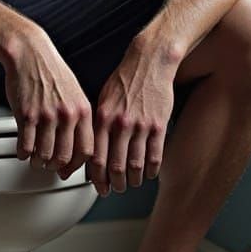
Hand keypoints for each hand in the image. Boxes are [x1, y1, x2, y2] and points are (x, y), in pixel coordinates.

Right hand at [3, 28, 93, 179]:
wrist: (30, 52)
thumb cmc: (51, 72)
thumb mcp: (75, 93)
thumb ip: (78, 119)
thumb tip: (77, 146)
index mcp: (82, 110)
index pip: (86, 150)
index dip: (77, 166)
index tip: (69, 170)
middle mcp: (66, 114)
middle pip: (64, 156)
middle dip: (56, 167)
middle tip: (50, 167)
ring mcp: (46, 115)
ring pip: (44, 155)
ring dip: (38, 162)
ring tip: (36, 159)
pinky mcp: (26, 114)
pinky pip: (25, 146)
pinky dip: (23, 153)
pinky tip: (23, 150)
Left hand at [89, 42, 176, 195]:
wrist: (148, 62)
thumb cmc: (124, 80)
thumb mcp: (103, 100)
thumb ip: (97, 126)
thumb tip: (92, 151)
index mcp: (103, 118)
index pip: (96, 158)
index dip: (97, 178)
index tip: (99, 187)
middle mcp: (121, 124)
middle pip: (116, 167)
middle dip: (115, 184)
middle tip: (115, 189)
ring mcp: (141, 126)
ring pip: (136, 165)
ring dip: (133, 180)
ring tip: (132, 183)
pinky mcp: (159, 125)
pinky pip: (155, 156)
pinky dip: (152, 170)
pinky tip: (150, 173)